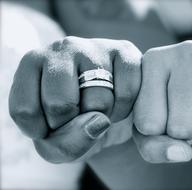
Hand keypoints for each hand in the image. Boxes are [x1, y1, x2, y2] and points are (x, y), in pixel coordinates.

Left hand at [9, 37, 141, 162]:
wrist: (107, 111)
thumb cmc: (75, 122)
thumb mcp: (58, 144)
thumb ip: (67, 144)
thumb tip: (99, 122)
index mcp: (32, 64)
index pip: (25, 110)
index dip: (43, 131)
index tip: (53, 126)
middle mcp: (62, 48)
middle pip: (60, 105)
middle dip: (74, 125)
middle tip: (81, 118)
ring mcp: (95, 47)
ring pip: (98, 102)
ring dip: (103, 120)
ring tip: (101, 110)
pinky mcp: (125, 51)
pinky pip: (126, 93)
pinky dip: (124, 110)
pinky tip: (118, 104)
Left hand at [133, 40, 191, 162]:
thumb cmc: (171, 107)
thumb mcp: (151, 128)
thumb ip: (154, 147)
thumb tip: (182, 153)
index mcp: (153, 62)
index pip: (148, 123)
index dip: (156, 132)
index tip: (161, 117)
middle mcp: (183, 53)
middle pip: (180, 126)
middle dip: (183, 134)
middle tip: (186, 117)